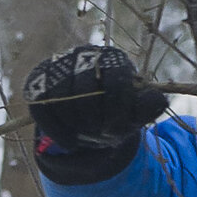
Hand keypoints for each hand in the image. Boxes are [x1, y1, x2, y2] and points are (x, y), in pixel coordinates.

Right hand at [26, 45, 170, 176]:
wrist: (88, 116)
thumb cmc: (117, 113)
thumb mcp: (137, 113)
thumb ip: (150, 106)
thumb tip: (159, 101)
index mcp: (114, 59)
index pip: (115, 81)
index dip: (116, 111)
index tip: (116, 128)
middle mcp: (83, 55)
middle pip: (85, 91)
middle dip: (94, 121)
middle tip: (100, 134)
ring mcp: (58, 66)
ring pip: (61, 99)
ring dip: (76, 126)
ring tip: (86, 135)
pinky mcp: (37, 83)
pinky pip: (42, 109)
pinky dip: (57, 132)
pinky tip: (70, 142)